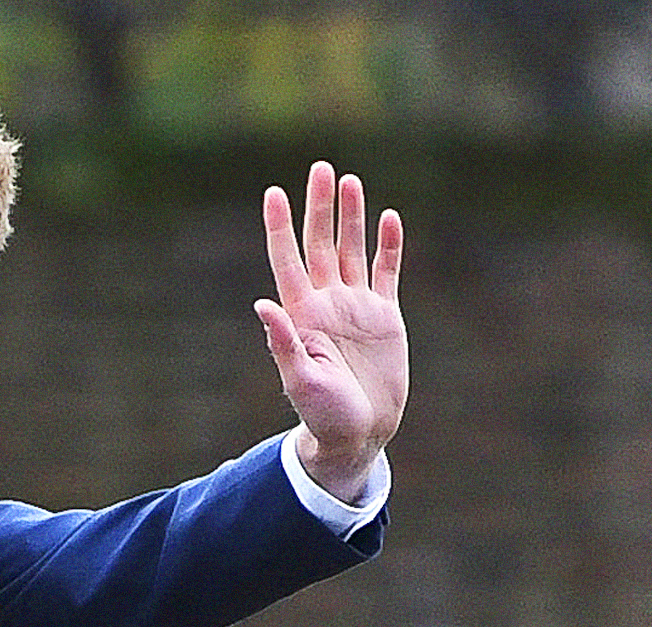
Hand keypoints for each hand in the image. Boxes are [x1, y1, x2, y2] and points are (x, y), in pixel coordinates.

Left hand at [257, 161, 407, 502]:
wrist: (358, 433)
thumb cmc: (322, 413)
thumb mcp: (299, 380)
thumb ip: (282, 342)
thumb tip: (263, 304)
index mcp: (301, 314)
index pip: (286, 259)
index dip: (280, 227)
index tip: (274, 192)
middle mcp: (325, 303)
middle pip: (319, 244)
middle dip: (319, 207)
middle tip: (320, 168)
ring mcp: (355, 307)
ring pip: (351, 250)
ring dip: (351, 217)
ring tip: (349, 181)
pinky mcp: (384, 317)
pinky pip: (387, 273)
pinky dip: (388, 246)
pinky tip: (388, 218)